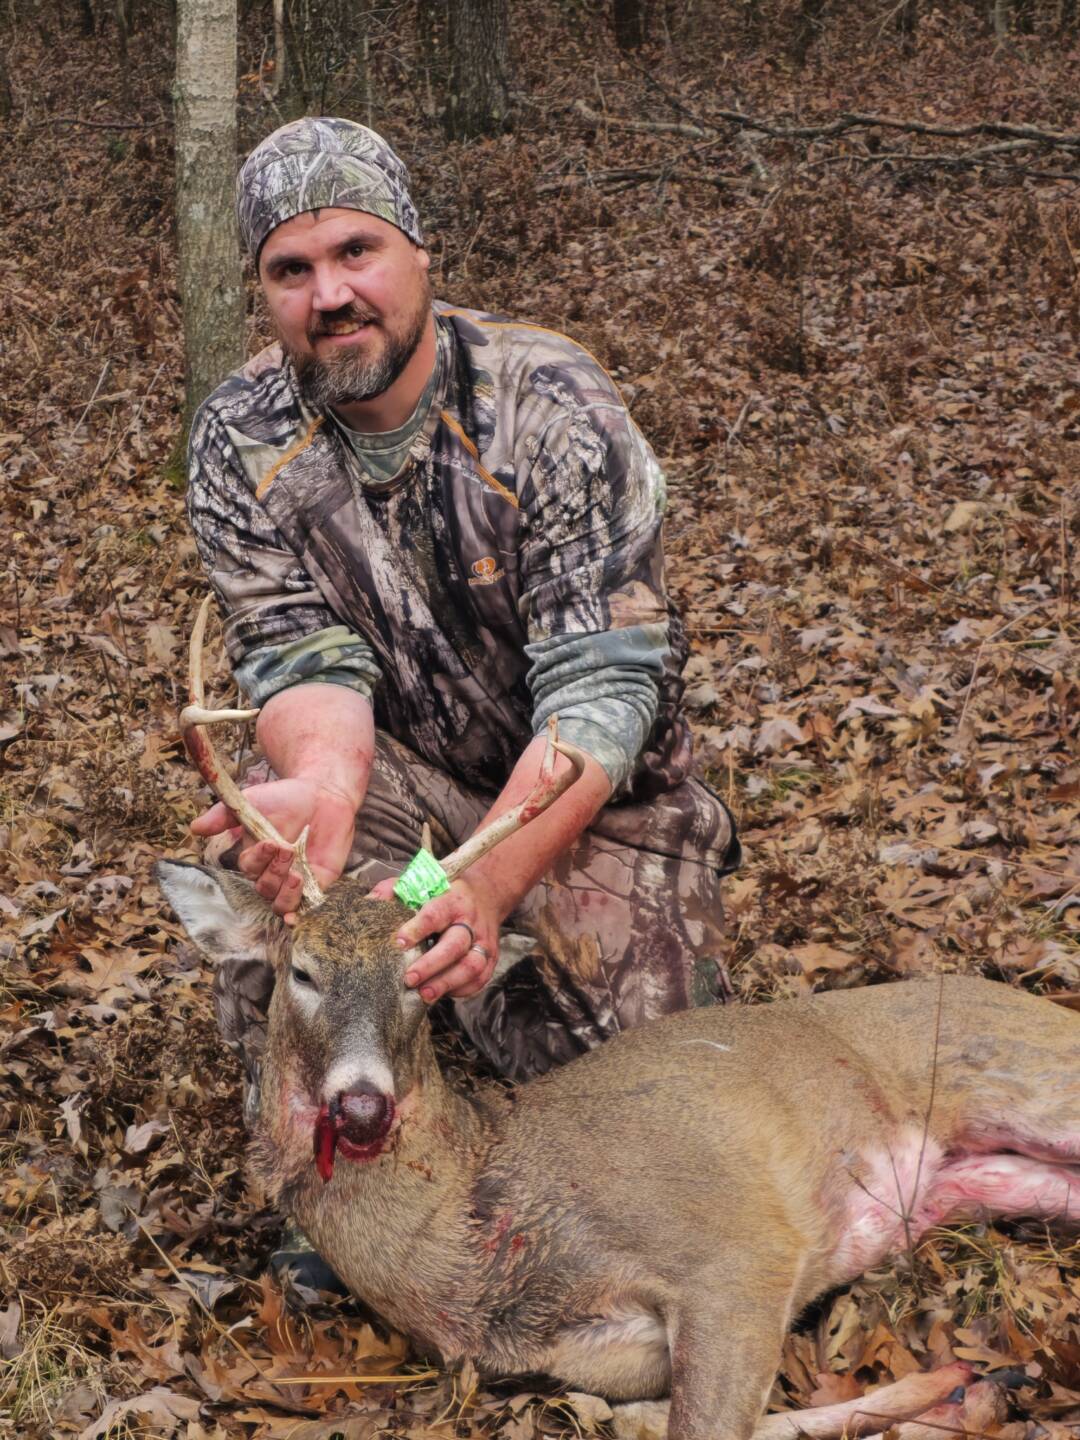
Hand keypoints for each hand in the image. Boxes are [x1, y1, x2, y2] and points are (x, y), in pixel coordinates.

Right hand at [191, 777, 356, 916]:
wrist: (324, 792)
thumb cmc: (285, 797)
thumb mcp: (253, 801)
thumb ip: (224, 815)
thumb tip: (195, 828)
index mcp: (255, 856)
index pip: (249, 868)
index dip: (257, 859)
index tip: (270, 841)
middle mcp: (272, 872)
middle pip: (264, 887)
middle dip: (274, 871)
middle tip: (287, 849)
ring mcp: (295, 880)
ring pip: (280, 904)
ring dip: (285, 894)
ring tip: (296, 875)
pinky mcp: (318, 884)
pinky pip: (304, 907)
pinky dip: (296, 915)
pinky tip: (293, 918)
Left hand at [389, 877, 499, 1002]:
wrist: (485, 893)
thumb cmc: (444, 893)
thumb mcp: (421, 883)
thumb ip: (395, 890)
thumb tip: (370, 901)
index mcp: (452, 899)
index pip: (436, 914)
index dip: (417, 928)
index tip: (399, 942)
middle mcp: (471, 921)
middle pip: (455, 945)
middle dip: (431, 965)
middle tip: (408, 978)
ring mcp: (483, 941)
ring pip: (471, 966)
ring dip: (447, 982)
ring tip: (424, 994)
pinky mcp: (490, 958)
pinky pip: (480, 979)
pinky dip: (461, 989)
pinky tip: (442, 992)